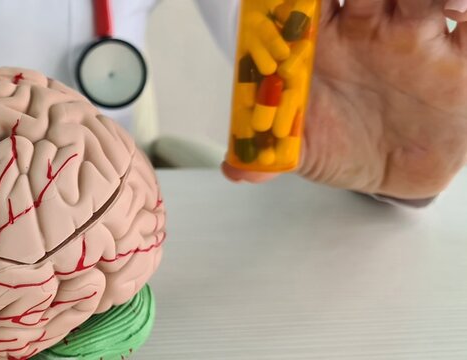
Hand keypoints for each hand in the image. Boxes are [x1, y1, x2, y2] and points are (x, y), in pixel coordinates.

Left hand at [224, 0, 466, 199]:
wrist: (395, 172)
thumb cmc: (343, 145)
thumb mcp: (304, 151)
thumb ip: (270, 153)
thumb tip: (236, 169)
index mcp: (324, 40)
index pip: (311, 0)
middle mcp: (368, 27)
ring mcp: (414, 34)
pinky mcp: (457, 55)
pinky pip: (465, 25)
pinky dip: (462, 8)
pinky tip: (457, 8)